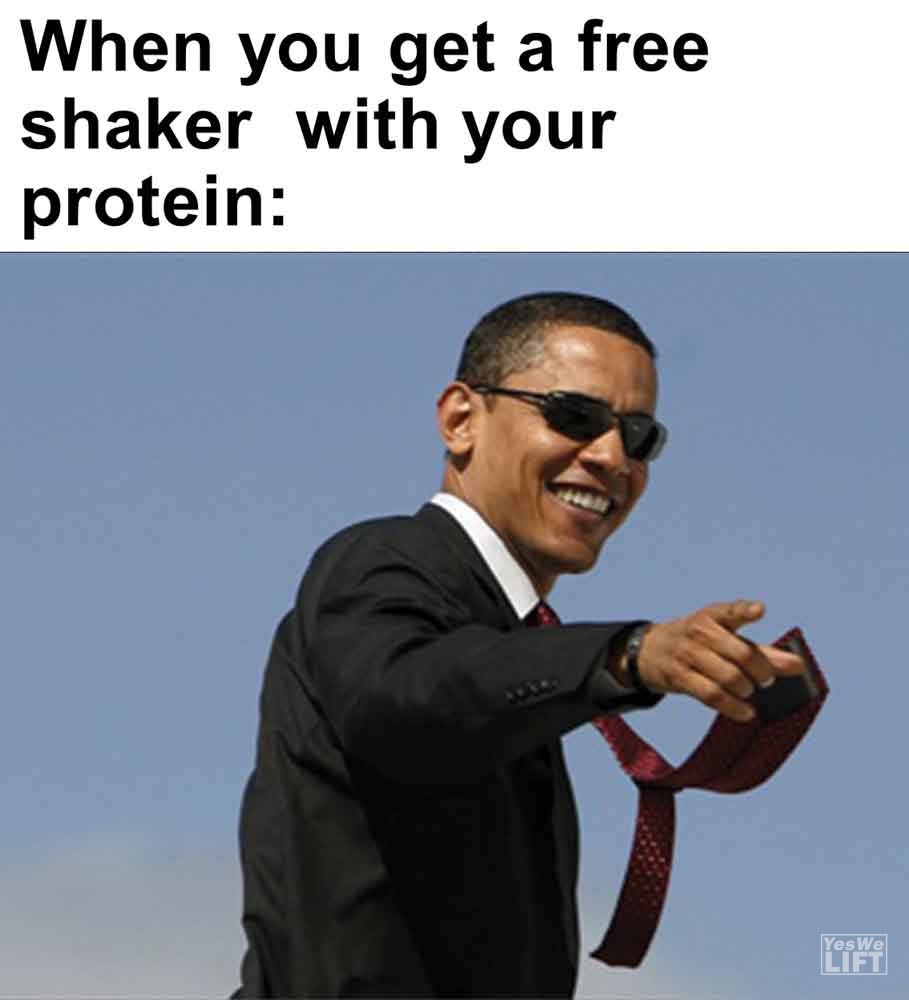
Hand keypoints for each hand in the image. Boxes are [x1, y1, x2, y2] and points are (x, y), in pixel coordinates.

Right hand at [623, 600, 805, 722]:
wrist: (649, 651)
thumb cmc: (699, 644)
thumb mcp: (724, 638)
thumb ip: (762, 651)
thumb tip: (799, 666)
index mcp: (712, 616)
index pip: (730, 611)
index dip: (745, 610)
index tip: (760, 610)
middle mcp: (698, 632)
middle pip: (741, 653)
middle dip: (761, 671)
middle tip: (766, 680)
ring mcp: (687, 654)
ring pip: (728, 677)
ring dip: (747, 690)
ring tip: (749, 692)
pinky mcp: (679, 677)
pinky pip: (712, 696)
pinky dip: (734, 708)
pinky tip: (746, 712)